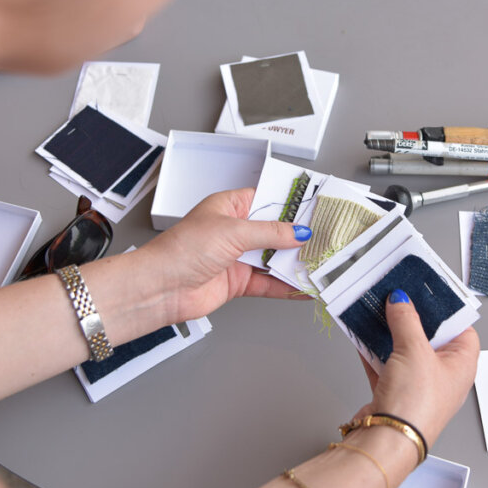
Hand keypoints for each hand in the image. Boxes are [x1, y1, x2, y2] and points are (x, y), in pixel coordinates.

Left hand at [138, 188, 310, 324]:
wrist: (161, 287)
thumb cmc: (183, 249)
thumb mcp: (233, 231)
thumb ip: (270, 232)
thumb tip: (299, 232)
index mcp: (229, 206)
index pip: (268, 199)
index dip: (292, 203)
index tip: (316, 206)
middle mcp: (234, 230)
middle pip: (275, 231)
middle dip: (299, 236)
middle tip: (325, 237)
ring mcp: (237, 257)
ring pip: (275, 257)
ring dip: (295, 262)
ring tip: (321, 262)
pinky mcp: (238, 281)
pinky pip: (269, 282)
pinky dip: (287, 286)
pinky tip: (303, 286)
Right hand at [353, 290, 479, 444]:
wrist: (386, 440)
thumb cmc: (415, 403)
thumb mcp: (415, 351)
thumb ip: (406, 320)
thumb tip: (401, 300)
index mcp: (461, 365)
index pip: (461, 328)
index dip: (446, 308)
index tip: (429, 290)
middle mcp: (442, 375)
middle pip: (429, 337)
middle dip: (412, 316)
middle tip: (399, 294)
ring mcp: (416, 384)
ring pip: (403, 349)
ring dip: (389, 330)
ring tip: (377, 307)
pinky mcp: (393, 392)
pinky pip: (383, 363)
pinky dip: (373, 348)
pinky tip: (362, 331)